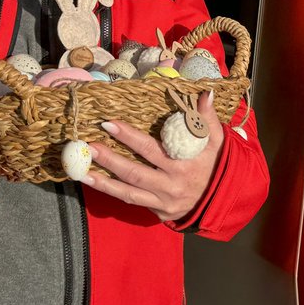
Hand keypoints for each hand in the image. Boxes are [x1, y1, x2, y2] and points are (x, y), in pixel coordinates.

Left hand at [87, 91, 222, 221]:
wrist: (223, 200)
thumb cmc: (217, 164)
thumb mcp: (217, 140)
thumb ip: (207, 117)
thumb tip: (205, 92)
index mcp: (183, 164)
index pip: (150, 149)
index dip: (129, 137)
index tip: (109, 124)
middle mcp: (170, 185)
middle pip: (134, 172)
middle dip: (109, 159)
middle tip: (87, 146)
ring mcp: (162, 201)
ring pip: (128, 191)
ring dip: (102, 181)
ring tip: (81, 170)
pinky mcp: (157, 211)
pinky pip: (131, 201)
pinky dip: (112, 192)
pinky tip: (94, 183)